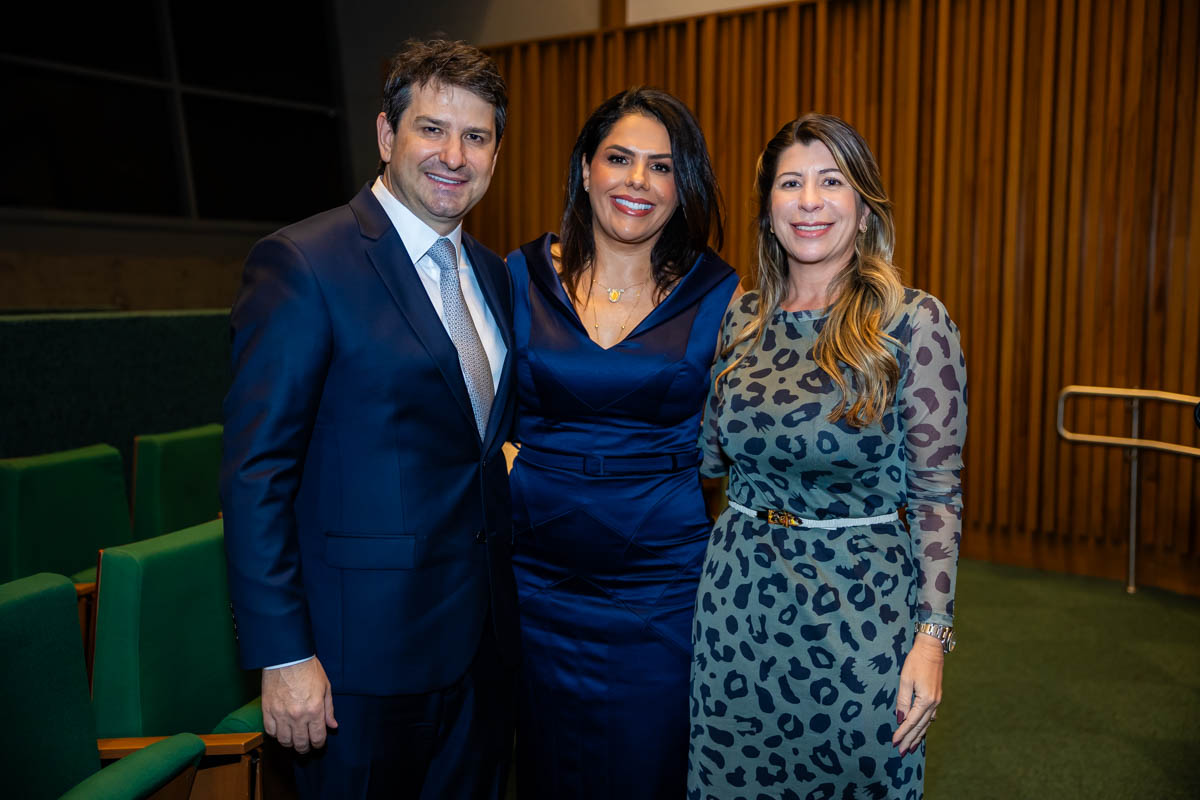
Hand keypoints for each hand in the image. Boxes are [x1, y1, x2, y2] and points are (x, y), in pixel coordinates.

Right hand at [261, 657, 337, 752]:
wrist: (287, 657)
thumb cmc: (308, 669)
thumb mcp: (325, 687)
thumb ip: (329, 709)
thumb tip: (333, 726)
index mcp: (314, 710)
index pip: (317, 738)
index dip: (318, 744)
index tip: (318, 744)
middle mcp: (297, 716)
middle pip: (300, 743)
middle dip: (305, 748)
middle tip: (306, 747)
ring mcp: (280, 714)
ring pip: (284, 741)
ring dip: (290, 744)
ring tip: (293, 741)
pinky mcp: (267, 710)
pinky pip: (270, 731)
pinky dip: (276, 735)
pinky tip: (281, 732)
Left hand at [891, 633, 943, 755]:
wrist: (932, 649)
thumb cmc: (916, 661)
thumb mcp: (905, 679)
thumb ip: (903, 700)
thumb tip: (900, 718)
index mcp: (925, 700)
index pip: (911, 722)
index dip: (902, 733)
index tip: (894, 742)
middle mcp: (933, 704)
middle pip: (920, 726)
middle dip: (910, 740)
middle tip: (902, 752)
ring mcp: (937, 701)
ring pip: (927, 723)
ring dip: (918, 736)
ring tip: (912, 747)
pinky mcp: (936, 697)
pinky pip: (930, 717)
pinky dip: (924, 726)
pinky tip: (921, 730)